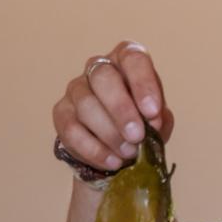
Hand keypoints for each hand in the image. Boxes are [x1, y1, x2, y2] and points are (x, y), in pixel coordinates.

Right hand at [52, 40, 174, 171]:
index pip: (133, 59)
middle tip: (137, 136)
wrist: (120, 148)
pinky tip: (113, 162)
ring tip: (129, 153)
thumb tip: (153, 121)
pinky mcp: (61, 113)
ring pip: (86, 105)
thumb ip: (160, 118)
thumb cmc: (143, 124)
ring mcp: (76, 89)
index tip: (153, 112)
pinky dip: (95, 150)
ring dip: (110, 134)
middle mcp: (98, 69)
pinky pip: (72, 130)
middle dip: (121, 109)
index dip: (143, 84)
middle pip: (103, 78)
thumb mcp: (159, 120)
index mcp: (127, 62)